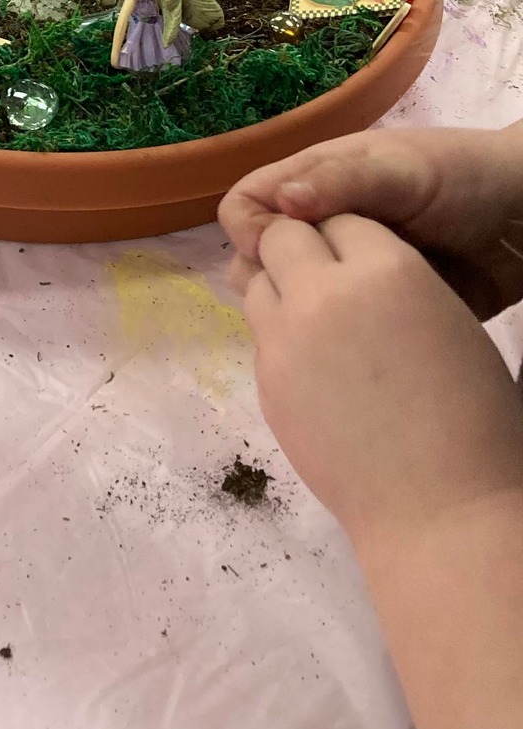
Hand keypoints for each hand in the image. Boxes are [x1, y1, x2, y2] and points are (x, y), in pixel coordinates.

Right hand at [220, 126, 522, 318]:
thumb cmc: (463, 178)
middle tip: (308, 296)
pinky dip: (328, 339)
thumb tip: (279, 203)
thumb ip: (341, 182)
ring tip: (331, 325)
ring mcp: (346, 271)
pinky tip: (351, 348)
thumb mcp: (402, 171)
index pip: (246, 206)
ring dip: (295, 312)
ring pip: (289, 297)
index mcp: (315, 183)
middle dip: (267, 277)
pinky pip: (330, 329)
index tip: (279, 257)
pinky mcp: (371, 310)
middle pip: (257, 257)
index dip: (251, 231)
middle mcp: (320, 227)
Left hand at [234, 213, 522, 555]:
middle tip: (328, 280)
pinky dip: (278, 334)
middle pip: (283, 236)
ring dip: (281, 287)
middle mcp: (323, 293)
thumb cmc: (470, 419)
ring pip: (258, 280)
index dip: (350, 236)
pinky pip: (260, 333)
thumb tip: (355, 269)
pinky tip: (312, 364)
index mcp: (386, 270)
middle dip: (301, 247)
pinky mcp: (264, 379)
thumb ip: (391, 283)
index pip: (342, 218)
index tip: (361, 258)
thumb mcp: (447, 322)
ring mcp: (284, 337)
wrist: (439, 510)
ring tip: (316, 319)